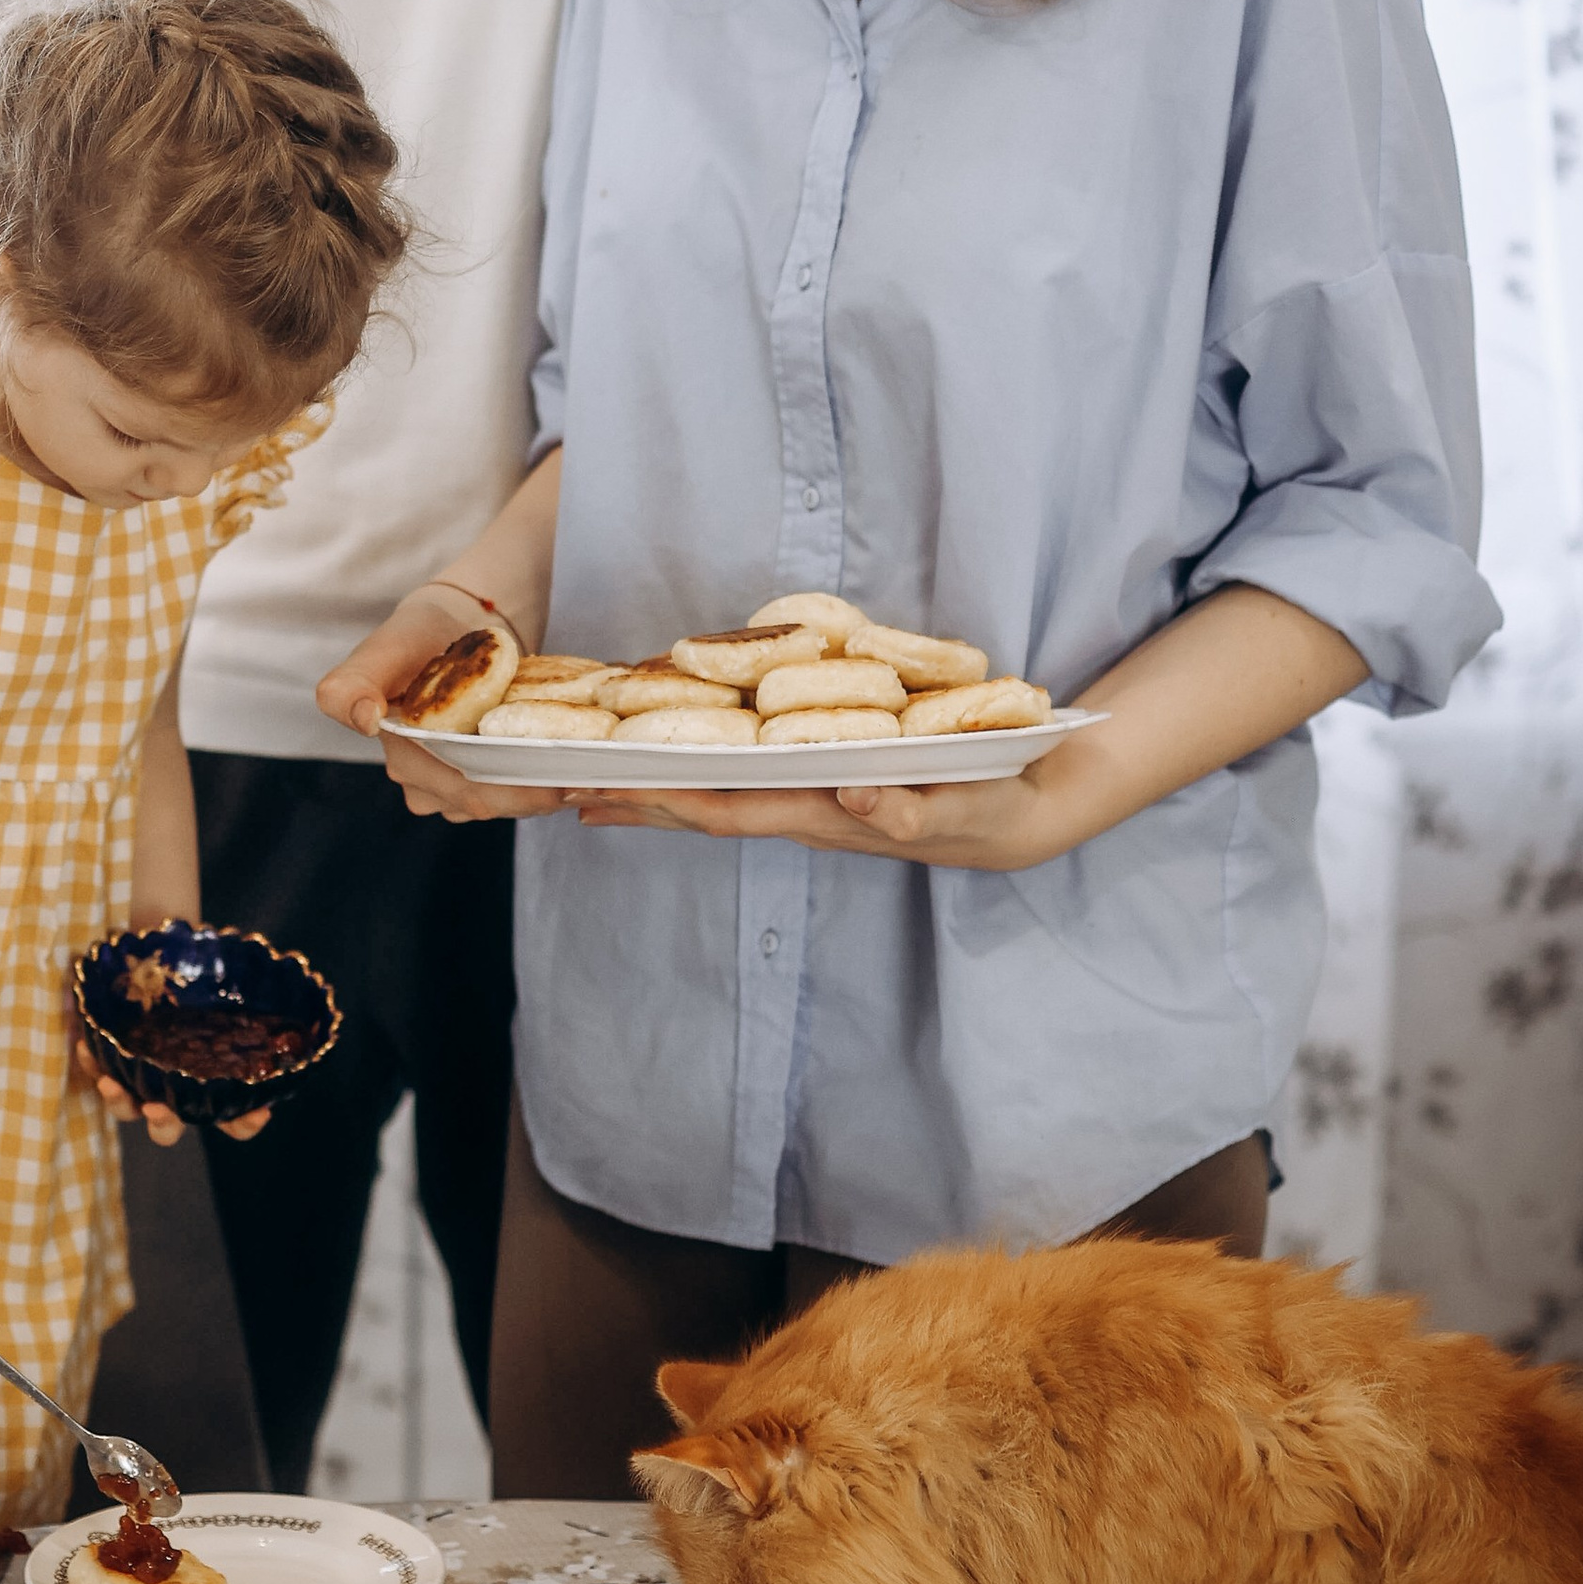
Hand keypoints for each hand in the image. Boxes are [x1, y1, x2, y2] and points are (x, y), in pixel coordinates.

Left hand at [71, 923, 270, 1146]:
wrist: (160, 948)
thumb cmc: (202, 969)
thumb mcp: (232, 976)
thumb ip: (255, 985)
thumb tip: (289, 976)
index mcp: (211, 1080)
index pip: (234, 1119)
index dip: (247, 1122)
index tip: (259, 1112)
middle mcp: (175, 1087)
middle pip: (170, 1127)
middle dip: (165, 1124)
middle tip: (160, 1110)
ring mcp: (141, 1076)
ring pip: (128, 1109)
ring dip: (119, 1102)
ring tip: (111, 1085)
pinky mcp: (111, 1058)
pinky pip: (98, 1070)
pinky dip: (92, 1063)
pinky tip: (87, 1045)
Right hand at [316, 586, 568, 826]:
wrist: (451, 621)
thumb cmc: (420, 632)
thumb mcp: (386, 646)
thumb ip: (352, 683)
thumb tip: (366, 719)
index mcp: (400, 755)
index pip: (461, 790)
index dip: (512, 792)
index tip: (558, 779)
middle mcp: (418, 780)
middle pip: (485, 802)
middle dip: (534, 794)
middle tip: (587, 776)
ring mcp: (445, 783)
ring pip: (498, 804)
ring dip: (537, 792)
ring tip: (581, 771)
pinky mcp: (470, 777)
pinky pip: (505, 794)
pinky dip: (534, 782)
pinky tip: (564, 767)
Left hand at [569, 759, 1090, 872]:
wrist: (1017, 816)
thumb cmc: (989, 805)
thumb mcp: (963, 806)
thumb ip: (911, 810)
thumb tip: (854, 800)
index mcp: (828, 815)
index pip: (730, 810)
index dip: (666, 802)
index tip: (605, 793)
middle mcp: (807, 814)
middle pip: (707, 809)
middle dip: (638, 802)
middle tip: (564, 790)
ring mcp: (812, 805)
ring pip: (720, 798)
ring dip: (659, 794)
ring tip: (595, 786)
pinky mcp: (823, 789)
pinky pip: (747, 782)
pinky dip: (702, 774)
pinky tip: (672, 767)